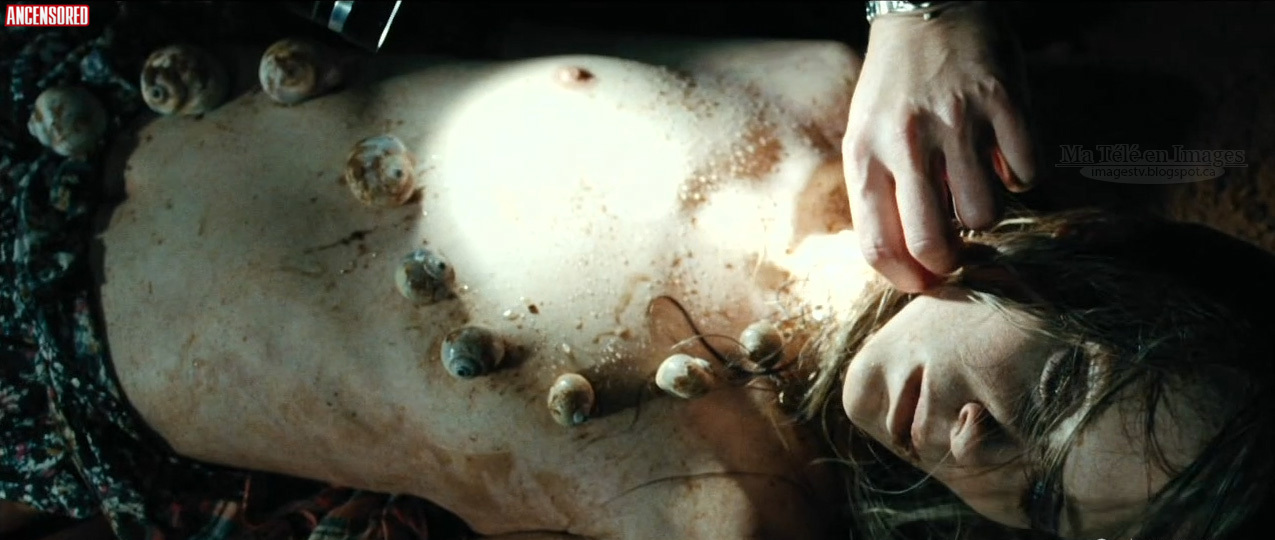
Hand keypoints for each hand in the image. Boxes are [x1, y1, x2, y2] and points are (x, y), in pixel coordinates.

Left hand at [843, 3, 1034, 292]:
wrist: (928, 9)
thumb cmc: (894, 87)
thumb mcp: (865, 136)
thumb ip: (879, 194)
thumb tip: (906, 262)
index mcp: (865, 154)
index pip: (878, 245)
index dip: (905, 279)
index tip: (922, 282)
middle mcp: (907, 142)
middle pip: (933, 242)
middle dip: (949, 263)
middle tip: (956, 253)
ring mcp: (958, 123)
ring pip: (985, 215)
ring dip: (985, 215)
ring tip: (974, 186)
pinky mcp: (1004, 104)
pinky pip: (1025, 176)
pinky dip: (1020, 177)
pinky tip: (1002, 155)